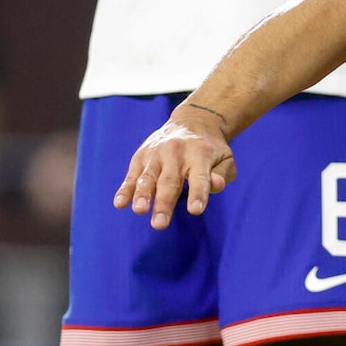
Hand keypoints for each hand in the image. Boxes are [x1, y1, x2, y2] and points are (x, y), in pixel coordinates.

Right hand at [112, 108, 236, 227]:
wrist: (192, 121)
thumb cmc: (211, 149)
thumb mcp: (225, 158)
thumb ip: (222, 173)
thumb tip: (216, 185)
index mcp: (200, 154)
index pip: (199, 177)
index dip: (198, 194)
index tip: (195, 210)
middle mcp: (176, 153)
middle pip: (170, 181)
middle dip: (164, 203)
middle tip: (159, 224)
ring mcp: (156, 154)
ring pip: (148, 177)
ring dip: (143, 195)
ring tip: (140, 210)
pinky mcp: (140, 157)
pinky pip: (132, 175)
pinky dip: (125, 190)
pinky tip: (120, 203)